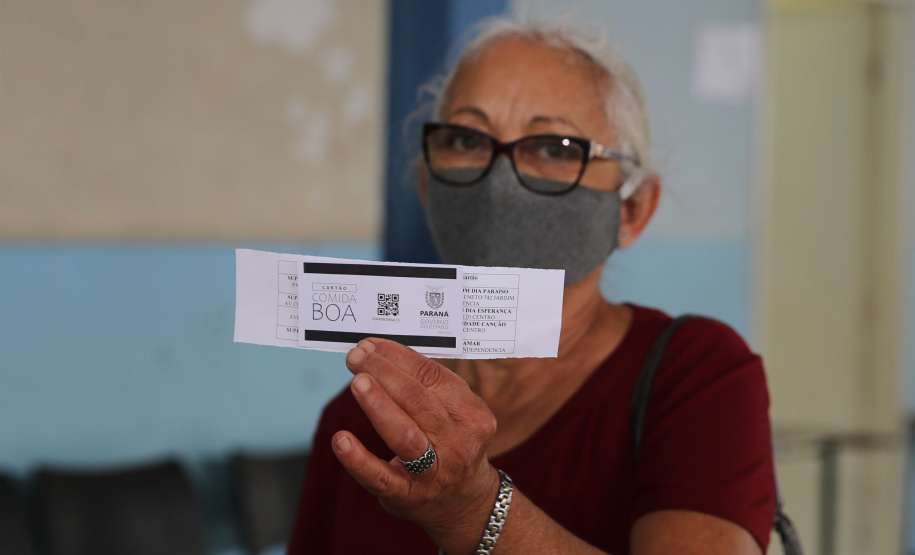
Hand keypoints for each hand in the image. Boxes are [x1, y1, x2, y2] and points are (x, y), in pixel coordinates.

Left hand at [332, 338, 499, 546]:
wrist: (464, 502)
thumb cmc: (452, 445)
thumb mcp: (458, 414)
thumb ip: (430, 386)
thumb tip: (383, 353)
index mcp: (472, 414)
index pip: (433, 376)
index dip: (399, 356)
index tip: (371, 345)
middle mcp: (458, 442)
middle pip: (418, 400)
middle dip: (384, 373)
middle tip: (357, 357)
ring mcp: (434, 471)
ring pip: (405, 435)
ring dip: (378, 405)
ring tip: (357, 382)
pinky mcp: (407, 494)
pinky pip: (381, 477)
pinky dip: (358, 459)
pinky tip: (340, 440)